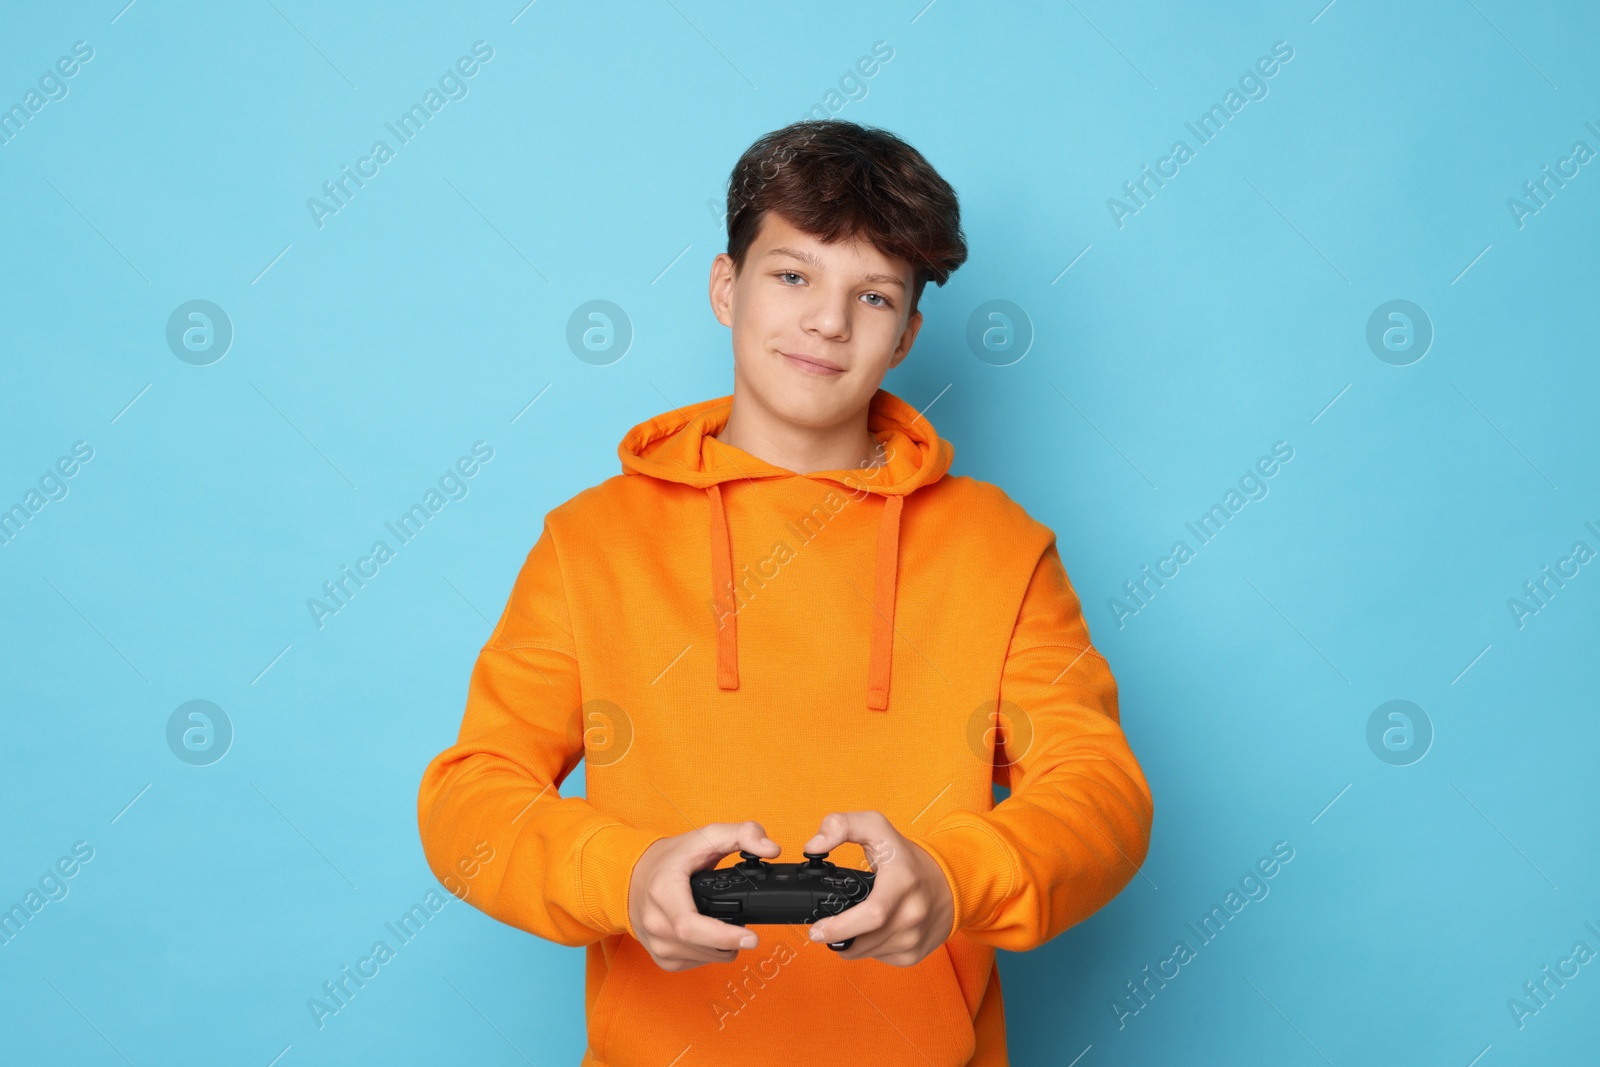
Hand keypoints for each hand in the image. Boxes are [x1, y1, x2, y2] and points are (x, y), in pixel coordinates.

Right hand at [626, 820, 779, 971]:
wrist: (634, 876)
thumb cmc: (671, 858)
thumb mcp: (707, 836)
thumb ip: (744, 834)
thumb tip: (771, 849)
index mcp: (663, 891)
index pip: (690, 926)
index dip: (724, 936)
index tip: (751, 937)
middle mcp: (655, 922)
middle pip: (704, 947)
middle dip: (732, 941)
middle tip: (748, 931)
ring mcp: (656, 944)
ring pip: (705, 959)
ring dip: (724, 948)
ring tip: (726, 927)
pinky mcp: (661, 958)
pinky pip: (697, 964)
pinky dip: (710, 953)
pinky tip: (710, 935)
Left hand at [803, 810, 953, 965]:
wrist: (951, 884)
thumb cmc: (908, 858)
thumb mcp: (876, 828)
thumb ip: (840, 826)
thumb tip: (813, 846)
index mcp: (902, 882)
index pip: (872, 914)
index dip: (839, 927)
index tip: (817, 928)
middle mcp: (912, 914)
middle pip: (863, 941)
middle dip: (836, 939)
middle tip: (821, 931)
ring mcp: (914, 938)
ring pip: (867, 953)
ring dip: (850, 944)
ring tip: (848, 925)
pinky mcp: (914, 954)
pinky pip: (878, 958)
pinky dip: (867, 948)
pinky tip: (870, 931)